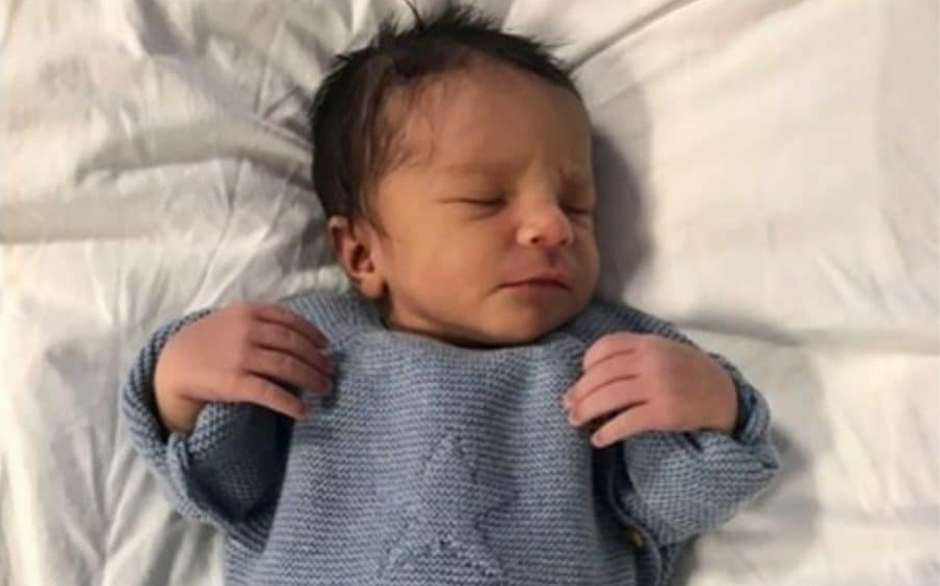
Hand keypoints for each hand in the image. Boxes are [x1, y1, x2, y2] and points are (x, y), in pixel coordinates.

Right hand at [154, 303, 333, 433]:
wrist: (173, 364)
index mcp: (248, 312)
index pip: (290, 321)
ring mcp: (242, 357)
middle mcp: (248, 331)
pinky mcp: (235, 383)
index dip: (313, 334)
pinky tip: (304, 412)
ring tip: (325, 388)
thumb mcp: (230, 318)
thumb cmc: (207, 341)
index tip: (326, 345)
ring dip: (313, 379)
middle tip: (331, 371)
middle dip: (317, 359)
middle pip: (295, 345)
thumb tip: (299, 334)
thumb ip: (259, 320)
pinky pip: (271, 393)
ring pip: (289, 368)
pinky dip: (291, 403)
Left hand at [562, 332, 736, 447]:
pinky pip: (627, 422)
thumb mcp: (665, 351)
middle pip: (601, 375)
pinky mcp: (665, 413)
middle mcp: (652, 362)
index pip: (605, 347)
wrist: (727, 395)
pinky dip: (608, 432)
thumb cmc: (690, 373)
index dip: (586, 364)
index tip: (580, 378)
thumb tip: (592, 371)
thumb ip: (635, 353)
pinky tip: (598, 440)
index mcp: (649, 344)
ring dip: (586, 411)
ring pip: (609, 397)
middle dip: (579, 392)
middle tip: (568, 405)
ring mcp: (659, 386)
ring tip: (575, 421)